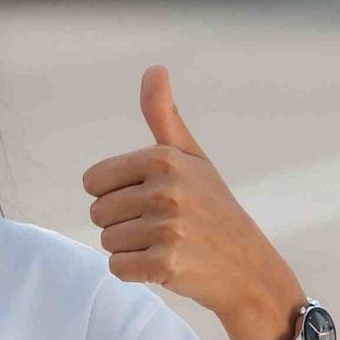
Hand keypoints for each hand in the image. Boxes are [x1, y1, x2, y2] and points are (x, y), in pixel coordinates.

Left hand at [81, 67, 305, 339]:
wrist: (247, 265)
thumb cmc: (211, 206)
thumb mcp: (191, 156)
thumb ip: (163, 115)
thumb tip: (154, 68)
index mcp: (163, 159)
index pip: (92, 181)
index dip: (115, 193)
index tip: (150, 197)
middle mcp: (165, 190)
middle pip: (97, 213)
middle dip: (123, 222)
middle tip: (163, 224)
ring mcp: (167, 228)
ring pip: (107, 242)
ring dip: (131, 248)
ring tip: (168, 243)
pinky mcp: (165, 264)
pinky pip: (117, 268)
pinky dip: (136, 272)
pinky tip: (166, 264)